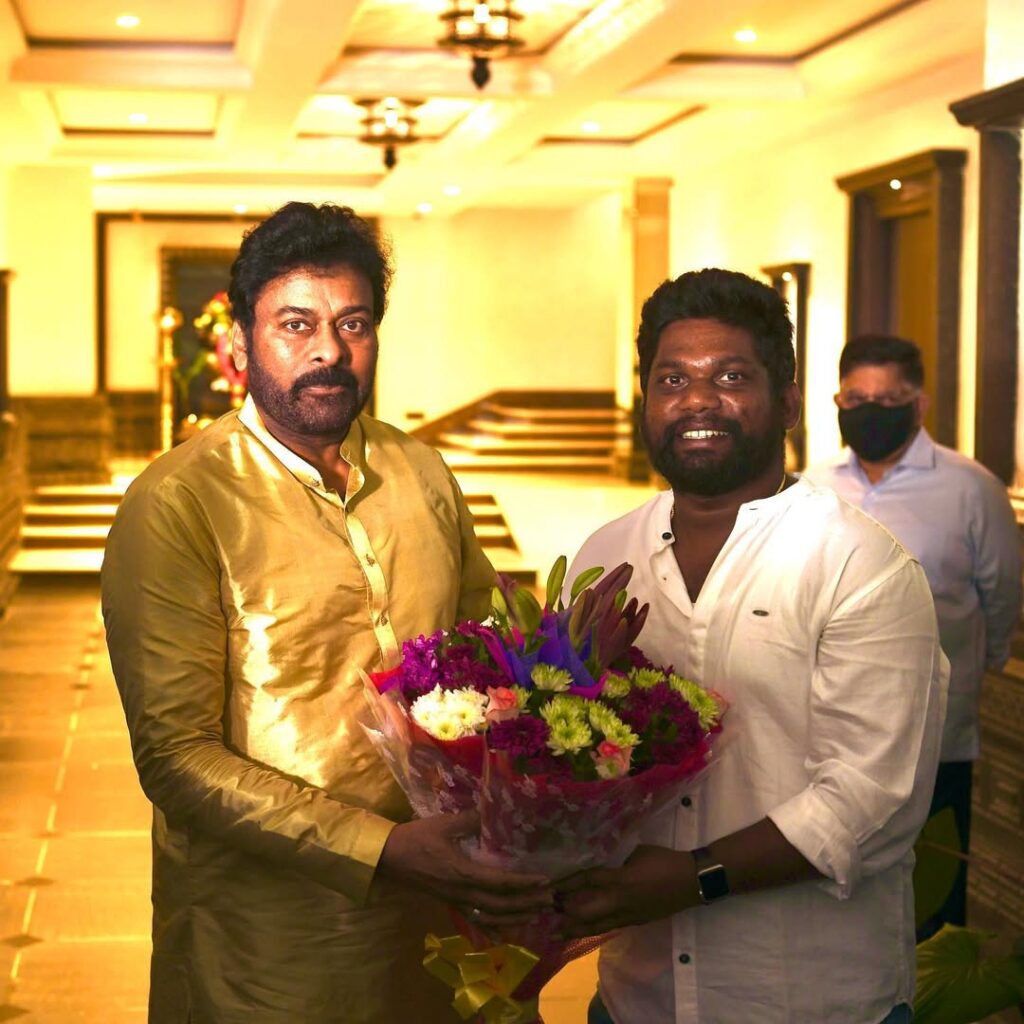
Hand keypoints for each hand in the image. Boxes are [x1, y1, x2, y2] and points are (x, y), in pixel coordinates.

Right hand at [378, 811, 552, 926]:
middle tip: (550, 900)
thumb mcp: (444, 824)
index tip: (544, 881)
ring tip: (535, 915)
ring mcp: (455, 901)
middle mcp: (462, 893)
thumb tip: (493, 811)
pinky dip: (491, 928)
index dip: (523, 883)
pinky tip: (504, 934)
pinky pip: (474, 920)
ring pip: (490, 917)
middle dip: (526, 904)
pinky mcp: (449, 903)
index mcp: (463, 873)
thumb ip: (471, 819)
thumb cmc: (416, 838)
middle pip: (500, 904)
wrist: (388, 857)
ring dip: (515, 917)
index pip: (500, 882)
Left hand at [557, 845, 694, 937]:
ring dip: (576, 929)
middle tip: (547, 914)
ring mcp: (629, 915)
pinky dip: (595, 929)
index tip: (548, 889)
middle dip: (565, 914)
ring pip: (598, 926)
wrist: (692, 881)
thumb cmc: (665, 860)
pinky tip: (585, 931)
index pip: (587, 882)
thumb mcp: (637, 853)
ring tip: (557, 934)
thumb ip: (618, 863)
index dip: (566, 885)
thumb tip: (607, 868)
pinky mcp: (637, 921)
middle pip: (587, 913)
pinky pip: (611, 926)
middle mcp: (621, 901)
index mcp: (620, 880)